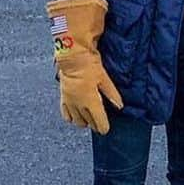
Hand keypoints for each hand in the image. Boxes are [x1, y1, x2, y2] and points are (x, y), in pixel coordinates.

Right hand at [47, 0, 123, 133]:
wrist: (72, 55)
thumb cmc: (89, 64)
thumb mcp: (104, 78)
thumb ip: (112, 94)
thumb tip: (120, 106)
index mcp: (91, 101)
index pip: (98, 122)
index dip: (103, 127)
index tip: (106, 129)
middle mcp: (79, 104)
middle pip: (87, 123)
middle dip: (94, 124)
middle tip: (100, 122)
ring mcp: (70, 102)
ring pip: (77, 121)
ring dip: (84, 121)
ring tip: (89, 117)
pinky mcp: (63, 97)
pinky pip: (66, 114)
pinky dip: (72, 117)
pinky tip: (76, 114)